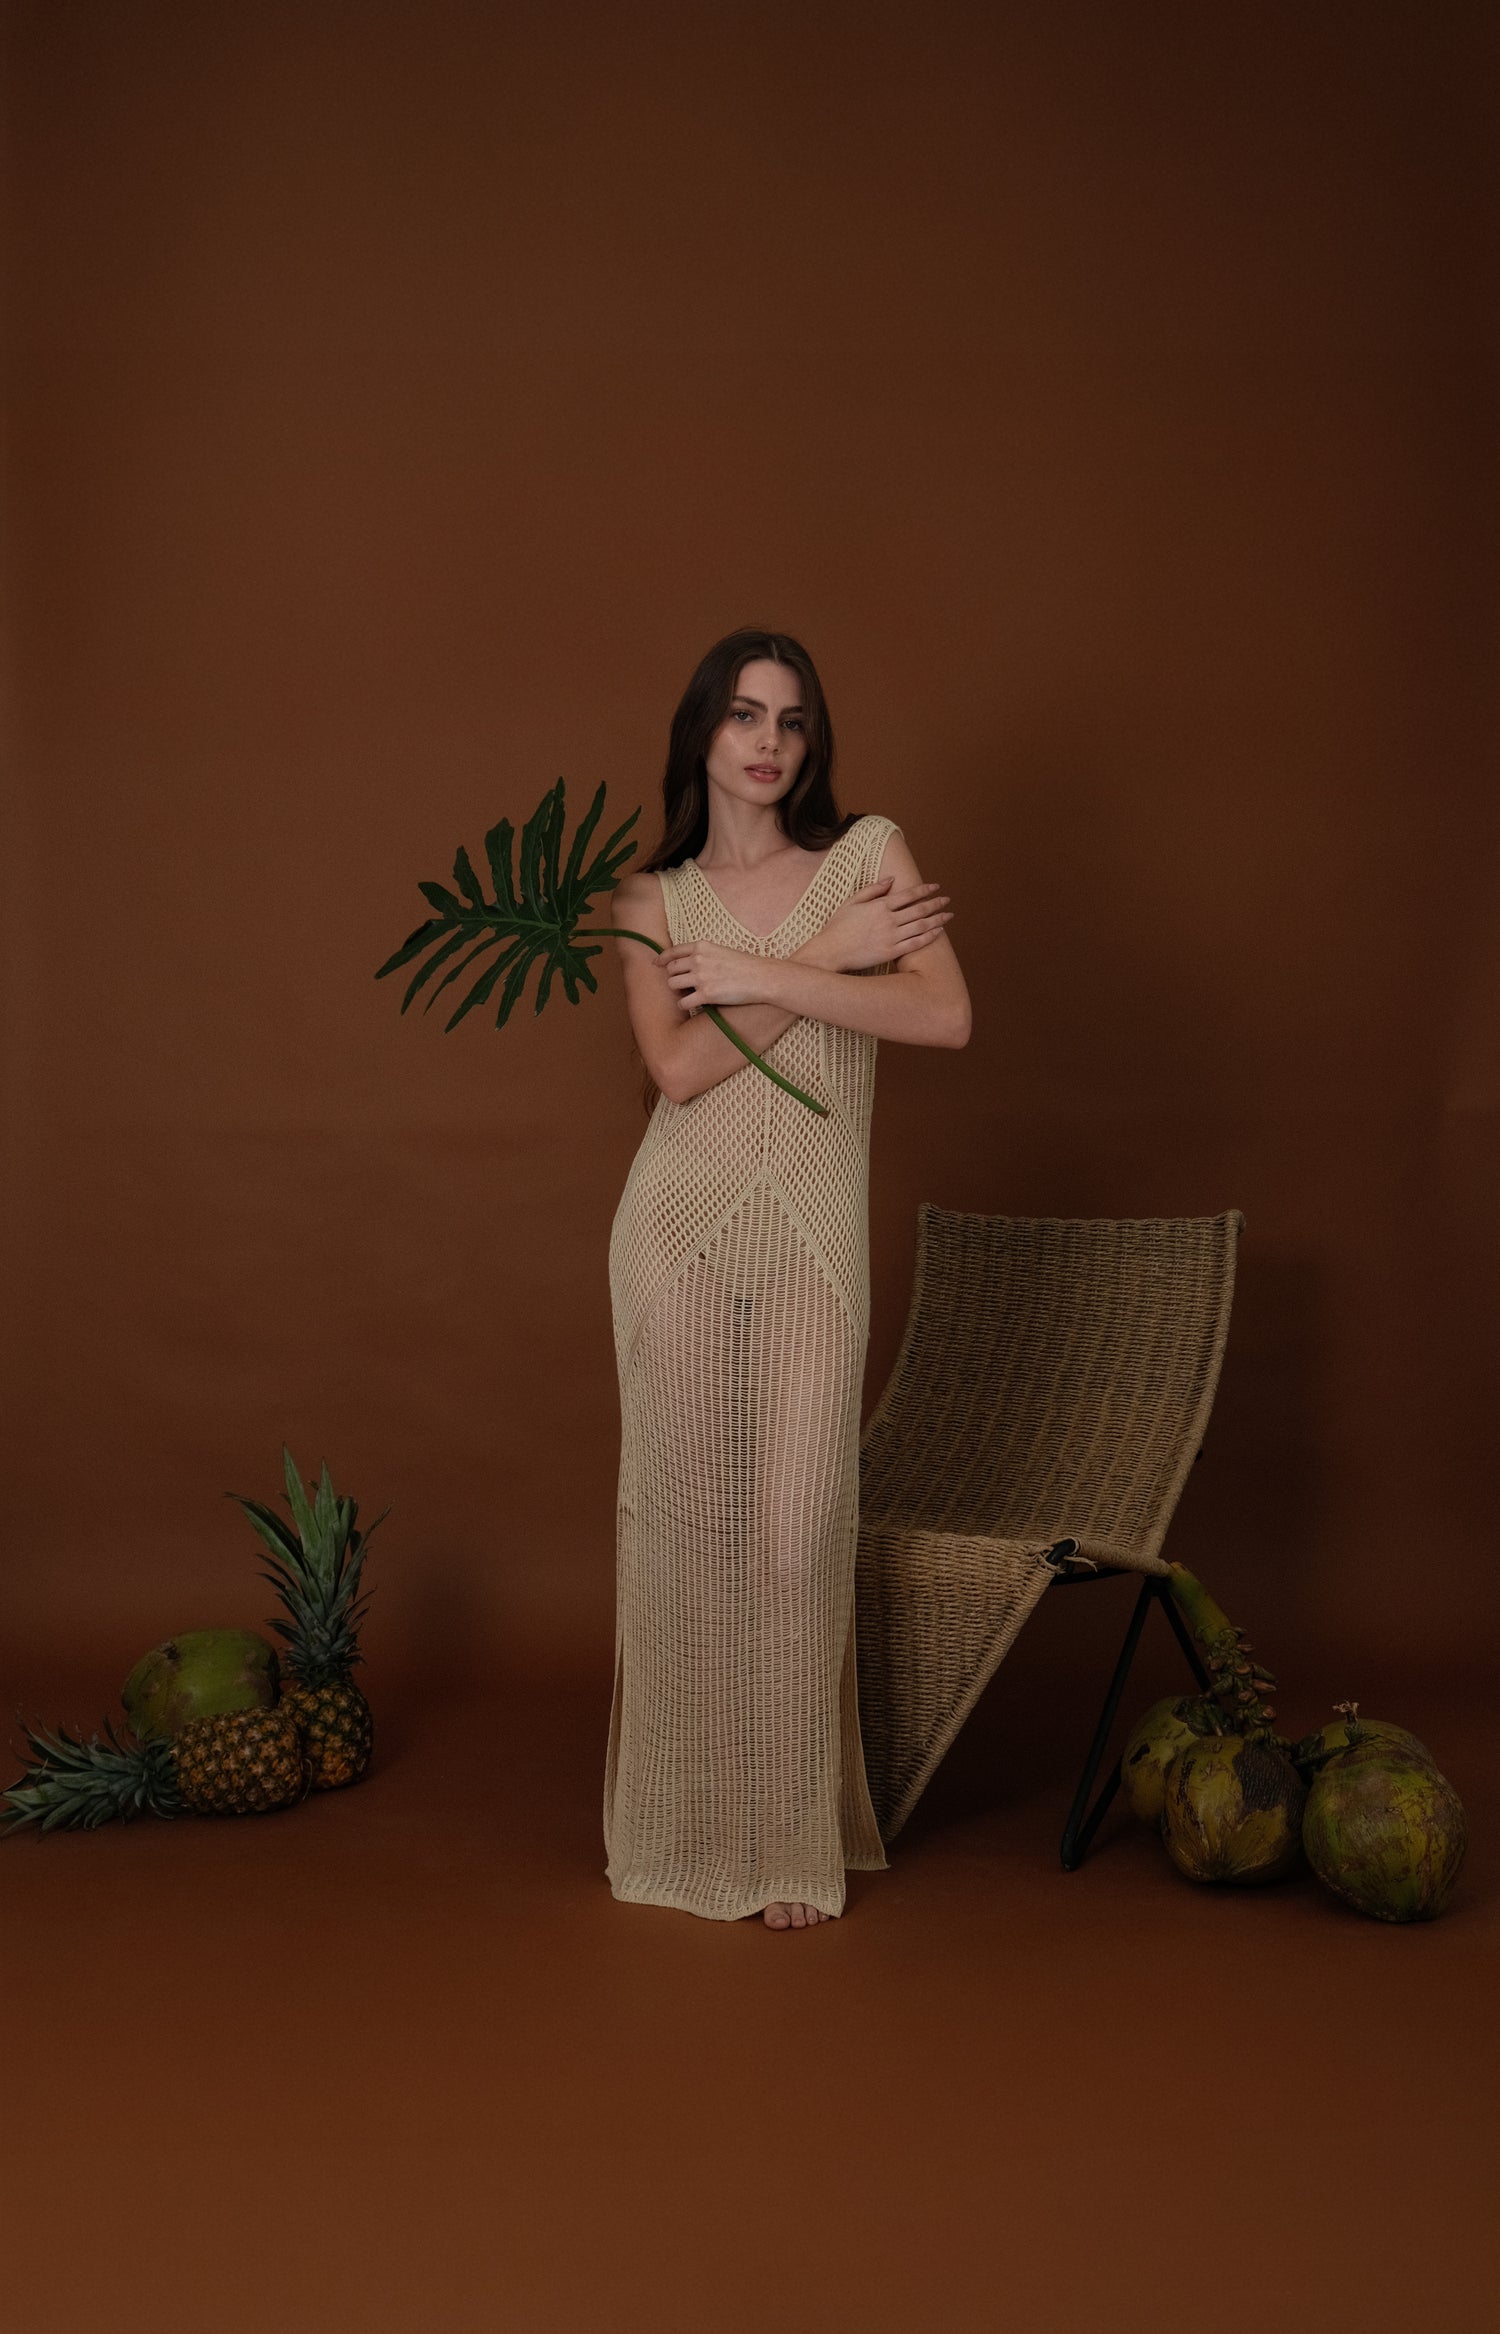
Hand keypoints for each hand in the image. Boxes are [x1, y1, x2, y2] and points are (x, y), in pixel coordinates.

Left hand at [660, 939, 778, 1011]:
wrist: (760, 977)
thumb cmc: (745, 965)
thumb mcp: (721, 951)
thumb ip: (704, 955)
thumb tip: (689, 965)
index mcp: (701, 946)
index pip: (673, 952)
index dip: (662, 958)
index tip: (656, 964)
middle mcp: (698, 960)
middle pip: (671, 970)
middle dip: (674, 977)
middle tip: (682, 985)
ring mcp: (701, 977)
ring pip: (673, 985)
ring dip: (678, 991)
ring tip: (688, 994)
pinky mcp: (706, 994)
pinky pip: (683, 1002)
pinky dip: (685, 1004)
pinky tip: (692, 1004)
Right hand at [814, 877, 952, 971]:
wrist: (830, 951)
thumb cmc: (838, 926)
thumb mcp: (852, 902)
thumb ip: (873, 889)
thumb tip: (891, 879)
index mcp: (880, 906)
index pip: (908, 894)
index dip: (924, 890)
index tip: (935, 887)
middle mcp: (888, 920)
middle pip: (919, 909)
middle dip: (935, 903)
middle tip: (947, 900)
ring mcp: (891, 937)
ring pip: (921, 926)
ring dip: (937, 919)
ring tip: (948, 915)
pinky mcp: (890, 952)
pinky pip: (915, 943)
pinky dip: (929, 936)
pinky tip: (938, 931)